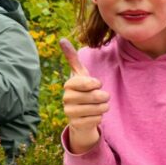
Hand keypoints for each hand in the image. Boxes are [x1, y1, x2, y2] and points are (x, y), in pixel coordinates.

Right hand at [60, 38, 109, 153]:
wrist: (79, 115)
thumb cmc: (82, 91)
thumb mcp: (80, 74)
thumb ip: (73, 58)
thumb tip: (62, 39)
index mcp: (68, 84)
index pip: (88, 82)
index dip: (96, 84)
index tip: (96, 84)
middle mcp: (66, 98)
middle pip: (96, 96)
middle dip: (104, 96)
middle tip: (102, 97)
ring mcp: (69, 112)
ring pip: (98, 108)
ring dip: (103, 107)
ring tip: (99, 106)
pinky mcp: (75, 124)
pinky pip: (97, 119)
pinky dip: (99, 117)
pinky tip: (93, 115)